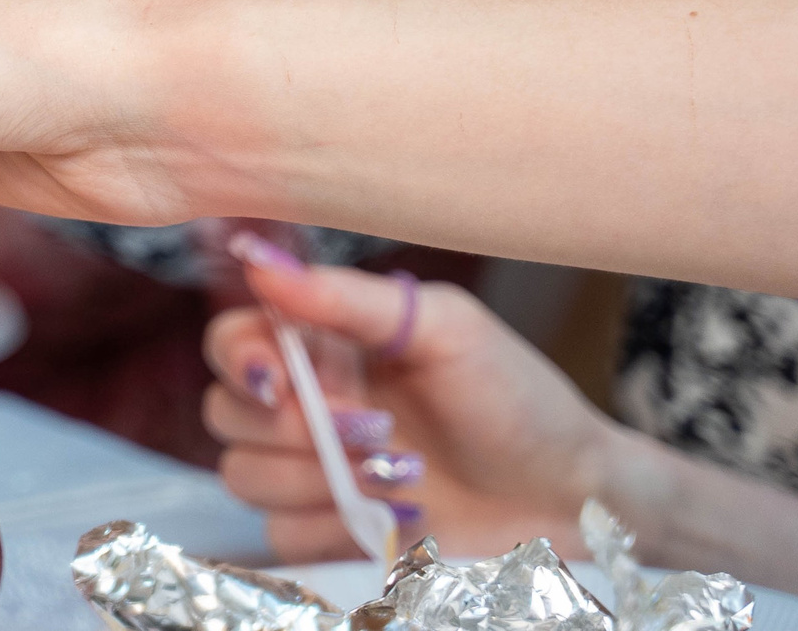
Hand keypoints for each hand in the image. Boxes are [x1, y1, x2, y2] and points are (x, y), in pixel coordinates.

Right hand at [205, 250, 633, 562]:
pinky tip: (396, 519)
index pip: (232, 341)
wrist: (570, 498)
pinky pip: (281, 535)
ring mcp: (316, 471)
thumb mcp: (444, 328)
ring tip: (403, 476)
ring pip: (244, 476)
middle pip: (227, 413)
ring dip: (320, 480)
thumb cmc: (518, 399)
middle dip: (296, 428)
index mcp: (326, 345)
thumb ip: (345, 297)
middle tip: (377, 430)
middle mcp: (310, 404)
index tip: (282, 379)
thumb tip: (259, 263)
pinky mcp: (331, 532)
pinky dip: (333, 529)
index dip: (242, 360)